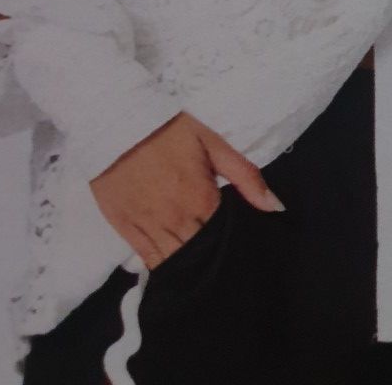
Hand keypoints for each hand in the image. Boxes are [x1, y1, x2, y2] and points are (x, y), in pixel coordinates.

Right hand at [89, 110, 284, 269]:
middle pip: (201, 255)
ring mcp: (149, 229)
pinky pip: (148, 260)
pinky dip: (162, 266)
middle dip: (212, 260)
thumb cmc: (168, 130)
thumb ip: (245, 176)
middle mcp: (176, 221)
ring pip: (175, 263)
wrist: (115, 122)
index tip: (241, 247)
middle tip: (222, 262)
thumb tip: (276, 206)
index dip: (233, 244)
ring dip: (189, 268)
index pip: (224, 238)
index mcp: (201, 200)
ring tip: (201, 271)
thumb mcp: (212, 143)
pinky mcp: (125, 230)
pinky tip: (173, 269)